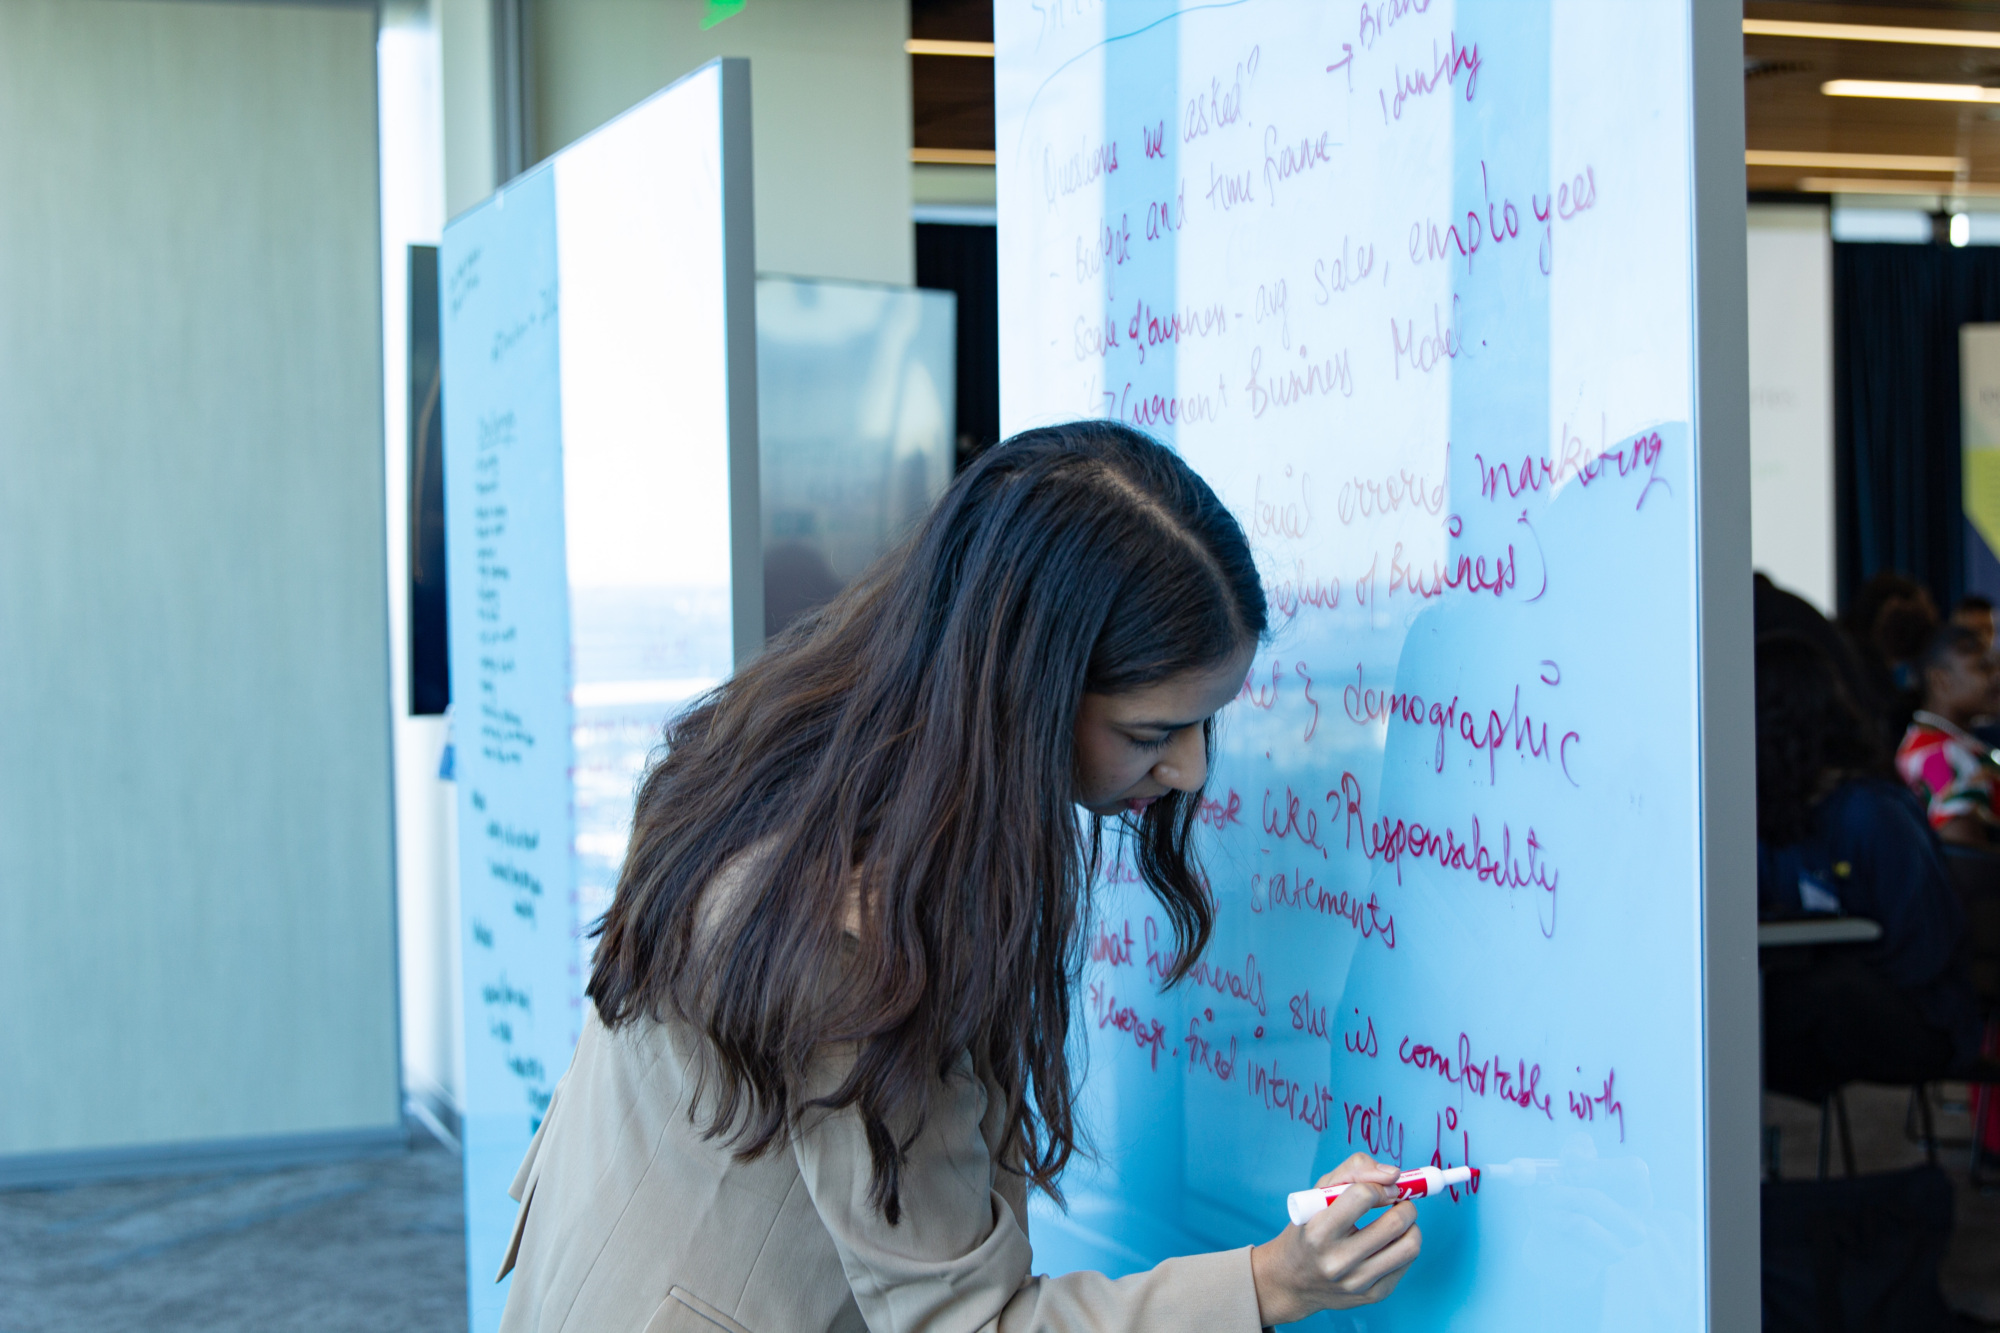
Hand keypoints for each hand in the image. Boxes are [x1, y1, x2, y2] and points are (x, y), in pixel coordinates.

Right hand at [1249, 1153, 1422, 1325]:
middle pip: (1394, 1223)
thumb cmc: (1307, 1229)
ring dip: (1411, 1225)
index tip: (1382, 1187)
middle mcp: (1337, 1261)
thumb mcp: (1317, 1194)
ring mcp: (1357, 1282)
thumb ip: (1353, 1171)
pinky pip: (1406, 1263)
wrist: (1293, 1282)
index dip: (1379, 1185)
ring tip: (1399, 1220)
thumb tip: (1394, 1175)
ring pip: (1409, 1246)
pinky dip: (1404, 1245)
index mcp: (1318, 1231)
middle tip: (1399, 1200)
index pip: (1362, 1196)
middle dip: (1405, 1204)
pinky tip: (1390, 1241)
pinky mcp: (1373, 1295)